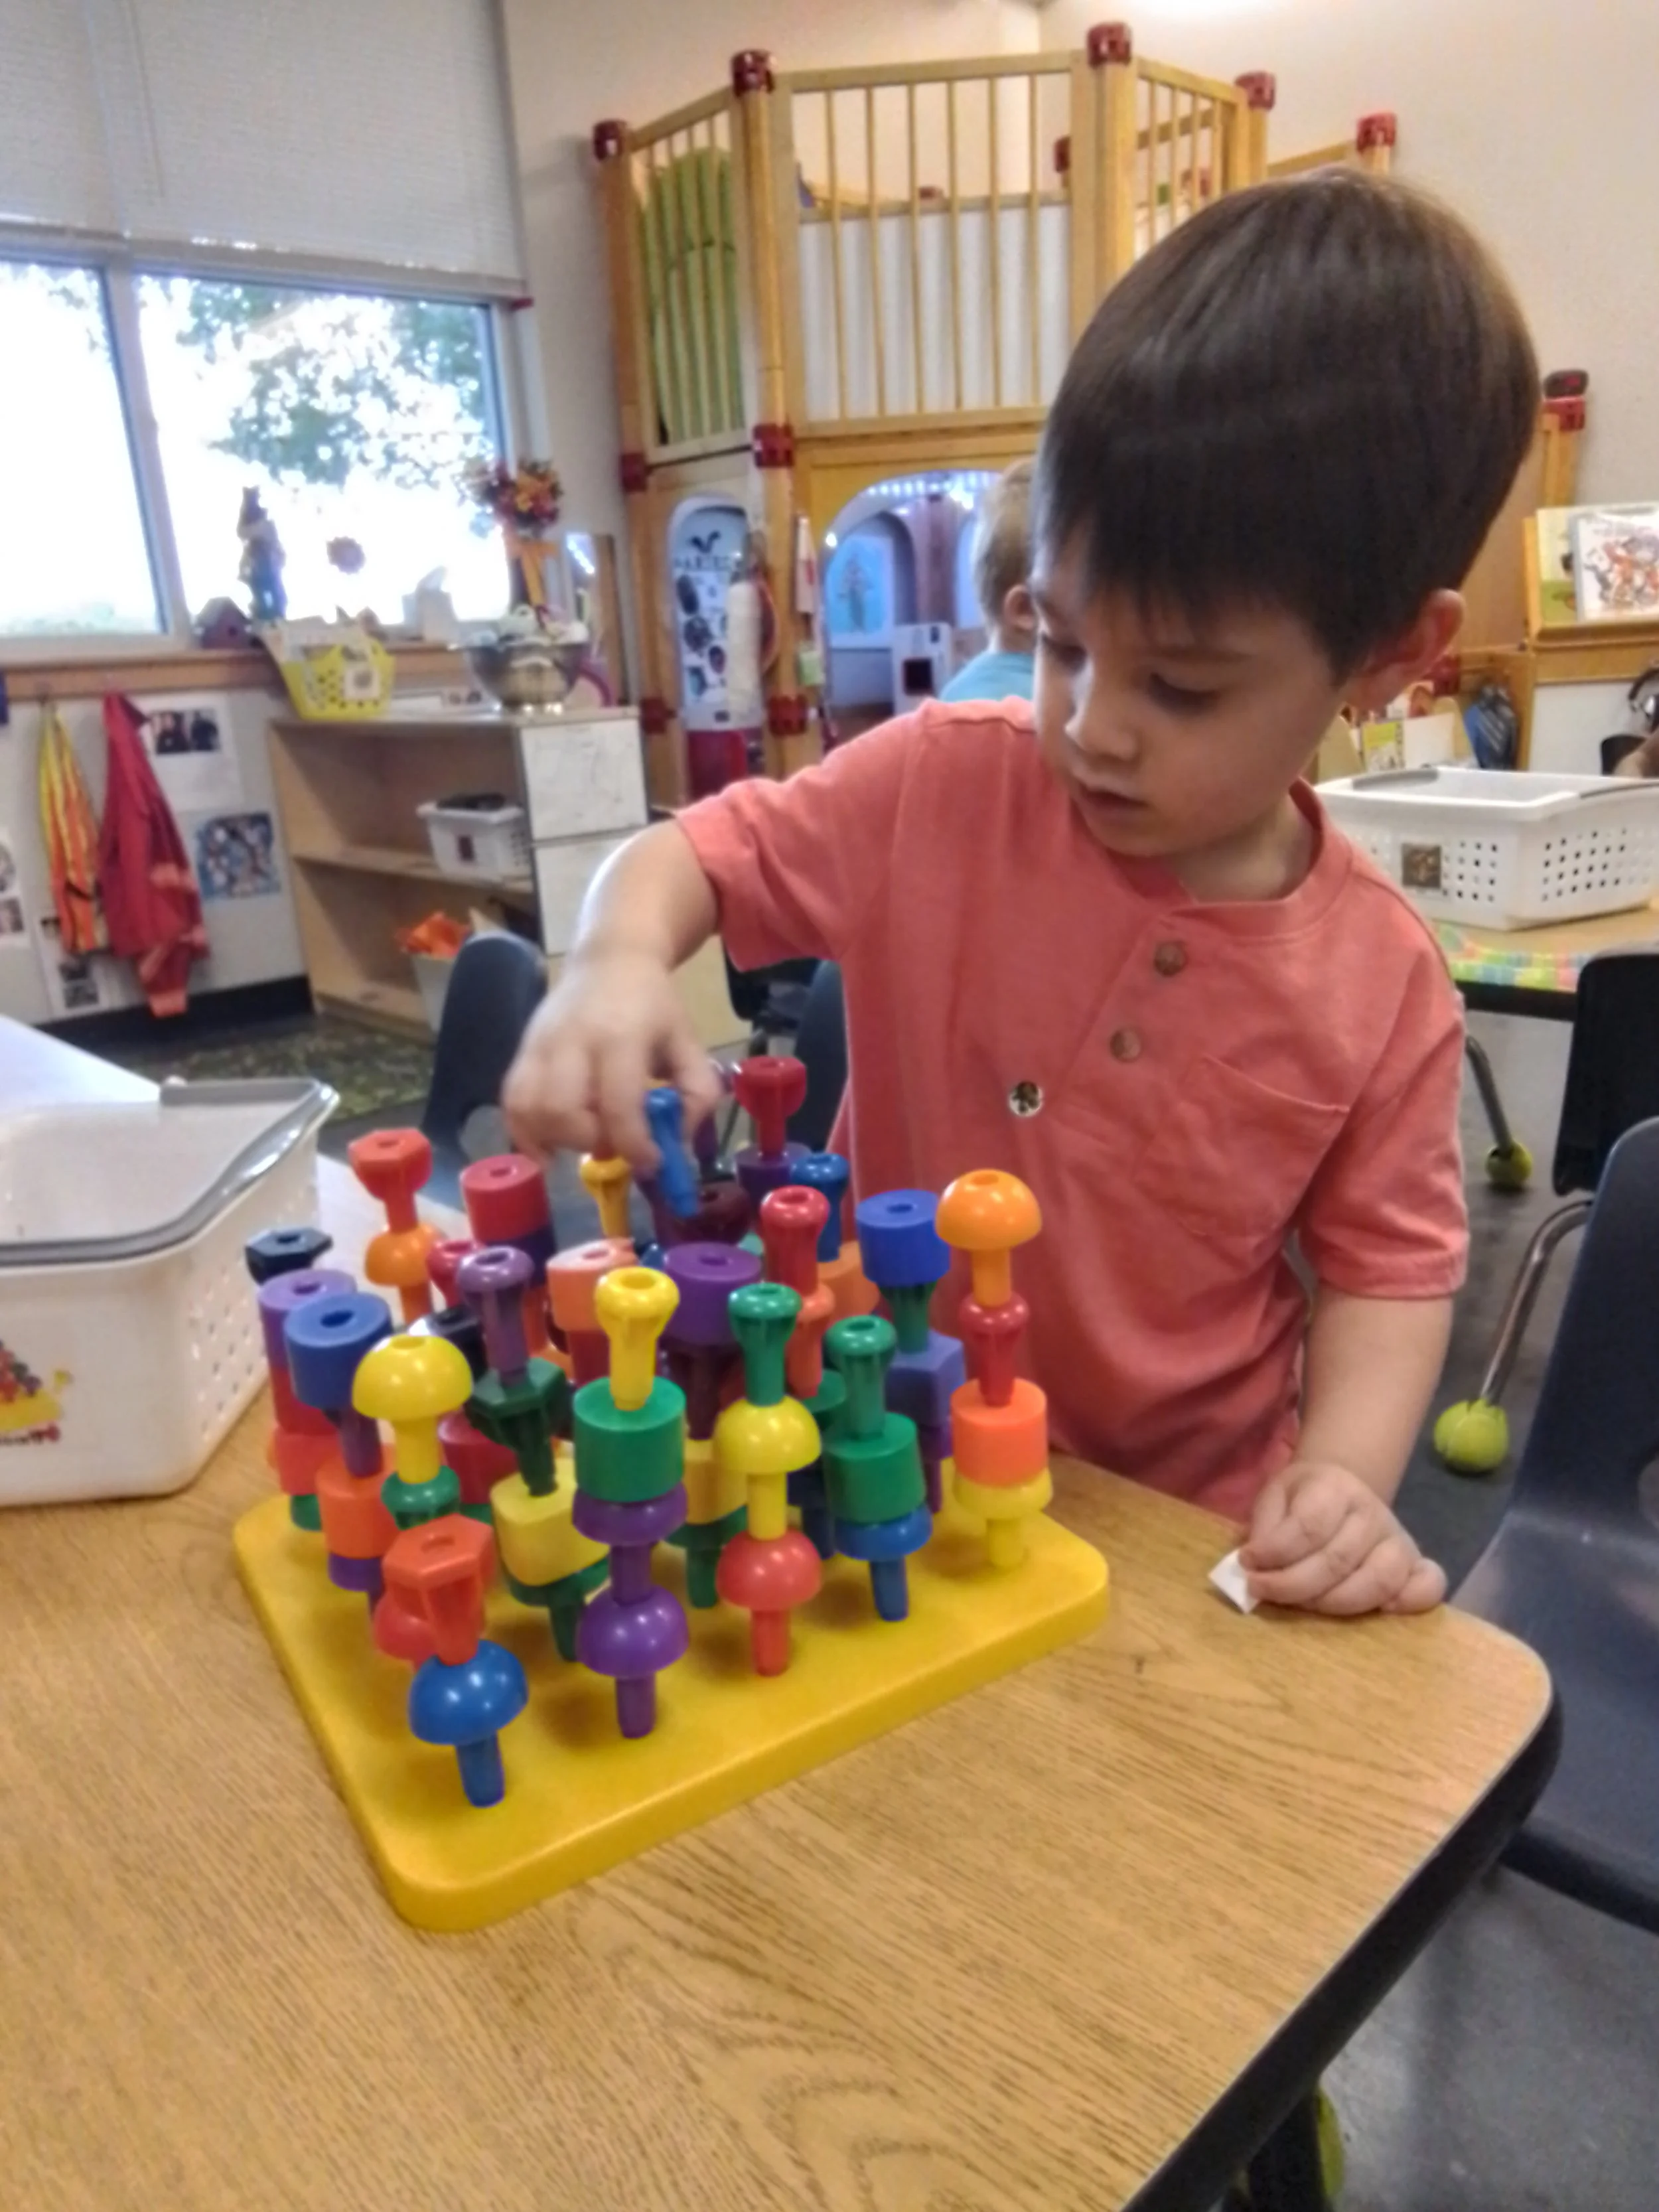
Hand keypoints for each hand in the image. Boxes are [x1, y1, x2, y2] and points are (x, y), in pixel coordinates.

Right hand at [502, 948, 722, 1172]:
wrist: (611, 959)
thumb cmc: (653, 1005)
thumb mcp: (689, 1041)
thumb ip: (697, 1093)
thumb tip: (679, 1143)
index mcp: (620, 1037)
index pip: (617, 1105)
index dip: (634, 1146)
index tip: (651, 1162)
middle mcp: (571, 1041)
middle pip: (561, 1111)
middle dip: (589, 1141)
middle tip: (614, 1142)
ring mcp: (539, 1045)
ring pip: (527, 1110)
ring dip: (555, 1140)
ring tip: (585, 1138)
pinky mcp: (521, 1051)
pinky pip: (510, 1102)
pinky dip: (525, 1133)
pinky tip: (550, 1145)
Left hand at [1240, 1460, 1445, 1615]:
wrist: (1343, 1489)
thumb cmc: (1301, 1500)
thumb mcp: (1274, 1498)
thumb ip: (1263, 1528)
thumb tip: (1253, 1564)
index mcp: (1334, 1487)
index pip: (1308, 1527)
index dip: (1274, 1552)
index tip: (1247, 1564)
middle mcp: (1372, 1512)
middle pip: (1337, 1560)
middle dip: (1293, 1585)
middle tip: (1262, 1591)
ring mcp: (1397, 1540)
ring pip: (1378, 1580)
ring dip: (1335, 1603)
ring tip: (1305, 1604)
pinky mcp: (1416, 1564)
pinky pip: (1429, 1585)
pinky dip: (1410, 1602)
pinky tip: (1383, 1611)